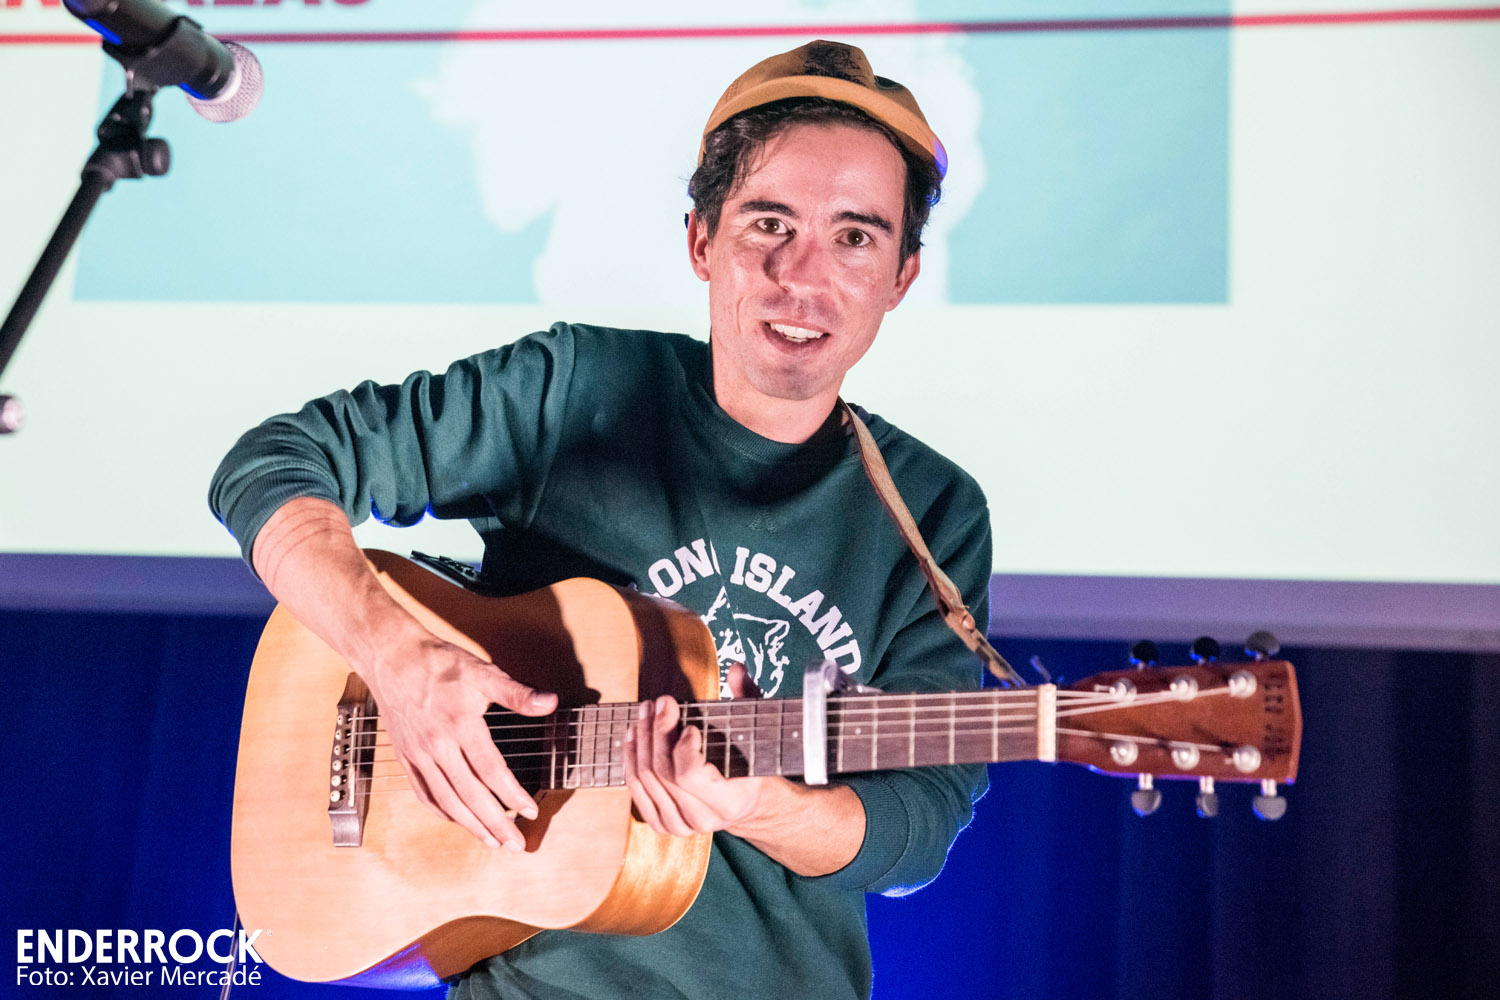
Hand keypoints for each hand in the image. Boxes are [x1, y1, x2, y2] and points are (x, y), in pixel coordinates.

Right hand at [364, 631, 557, 850]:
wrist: (392, 657)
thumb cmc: (439, 663)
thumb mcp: (482, 672)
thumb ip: (516, 693)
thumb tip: (549, 702)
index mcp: (460, 725)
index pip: (491, 770)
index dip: (512, 794)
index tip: (530, 811)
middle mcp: (437, 745)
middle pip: (470, 794)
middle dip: (495, 823)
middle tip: (516, 844)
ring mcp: (418, 754)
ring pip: (446, 800)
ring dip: (471, 825)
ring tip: (492, 842)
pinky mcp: (405, 757)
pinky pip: (424, 793)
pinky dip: (442, 812)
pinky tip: (458, 821)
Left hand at [621, 663, 767, 836]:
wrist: (743, 802)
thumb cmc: (749, 760)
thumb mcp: (754, 729)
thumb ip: (747, 698)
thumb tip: (736, 668)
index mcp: (730, 802)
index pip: (689, 775)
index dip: (681, 746)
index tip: (688, 725)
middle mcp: (703, 819)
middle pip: (663, 772)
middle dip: (657, 731)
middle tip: (659, 703)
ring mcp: (680, 825)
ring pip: (645, 779)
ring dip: (641, 740)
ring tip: (645, 712)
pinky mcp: (662, 824)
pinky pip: (636, 790)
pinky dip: (630, 759)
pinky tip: (633, 734)